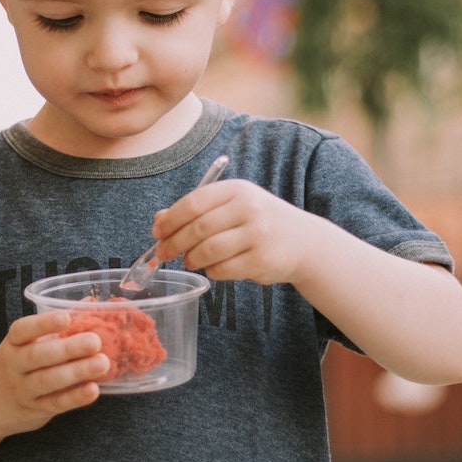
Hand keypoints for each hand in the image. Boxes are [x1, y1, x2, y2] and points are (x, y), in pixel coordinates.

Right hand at [0, 311, 110, 437]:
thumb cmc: (18, 362)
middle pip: (38, 356)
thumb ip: (57, 325)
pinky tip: (93, 389)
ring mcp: (23, 389)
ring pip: (48, 381)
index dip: (43, 324)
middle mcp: (14, 365)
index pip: (23, 330)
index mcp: (13, 343)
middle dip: (68, 348)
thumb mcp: (28, 342)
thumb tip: (91, 302)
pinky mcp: (35, 409)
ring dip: (76, 372)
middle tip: (95, 342)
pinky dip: (74, 398)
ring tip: (102, 363)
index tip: (66, 318)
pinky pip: (55, 403)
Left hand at [151, 179, 306, 285]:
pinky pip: (223, 269)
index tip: (157, 232)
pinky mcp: (262, 261)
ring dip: (191, 259)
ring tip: (188, 261)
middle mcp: (249, 209)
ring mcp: (258, 235)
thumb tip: (158, 221)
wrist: (304, 242)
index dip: (170, 219)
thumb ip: (197, 210)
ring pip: (208, 251)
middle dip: (174, 243)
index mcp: (237, 189)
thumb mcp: (232, 206)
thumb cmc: (259, 222)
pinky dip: (211, 271)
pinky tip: (212, 268)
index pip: (194, 202)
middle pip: (198, 228)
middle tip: (162, 253)